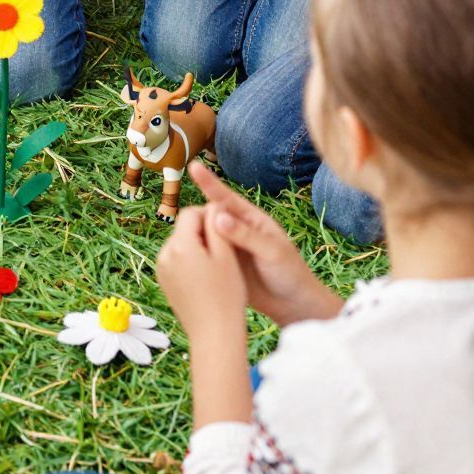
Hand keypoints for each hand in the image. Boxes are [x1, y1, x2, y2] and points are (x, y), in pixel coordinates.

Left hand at [155, 202, 248, 343]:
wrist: (214, 335)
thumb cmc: (226, 294)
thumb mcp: (226, 255)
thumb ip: (217, 225)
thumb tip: (212, 203)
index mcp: (180, 245)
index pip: (191, 213)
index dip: (210, 215)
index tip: (226, 228)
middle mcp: (164, 254)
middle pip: (184, 229)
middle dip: (202, 232)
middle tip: (225, 248)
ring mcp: (161, 270)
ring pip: (180, 245)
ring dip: (196, 247)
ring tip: (218, 265)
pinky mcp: (164, 283)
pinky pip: (176, 261)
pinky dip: (190, 262)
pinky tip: (207, 277)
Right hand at [188, 161, 340, 326]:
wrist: (294, 306)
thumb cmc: (290, 273)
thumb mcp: (272, 252)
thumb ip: (246, 236)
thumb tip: (218, 217)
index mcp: (252, 220)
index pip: (227, 199)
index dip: (210, 183)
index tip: (194, 167)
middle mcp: (239, 231)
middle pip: (212, 216)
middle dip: (196, 213)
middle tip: (183, 219)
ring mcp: (231, 249)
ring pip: (207, 236)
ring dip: (193, 234)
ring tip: (179, 238)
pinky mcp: (225, 267)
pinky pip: (208, 256)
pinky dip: (196, 254)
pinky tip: (182, 256)